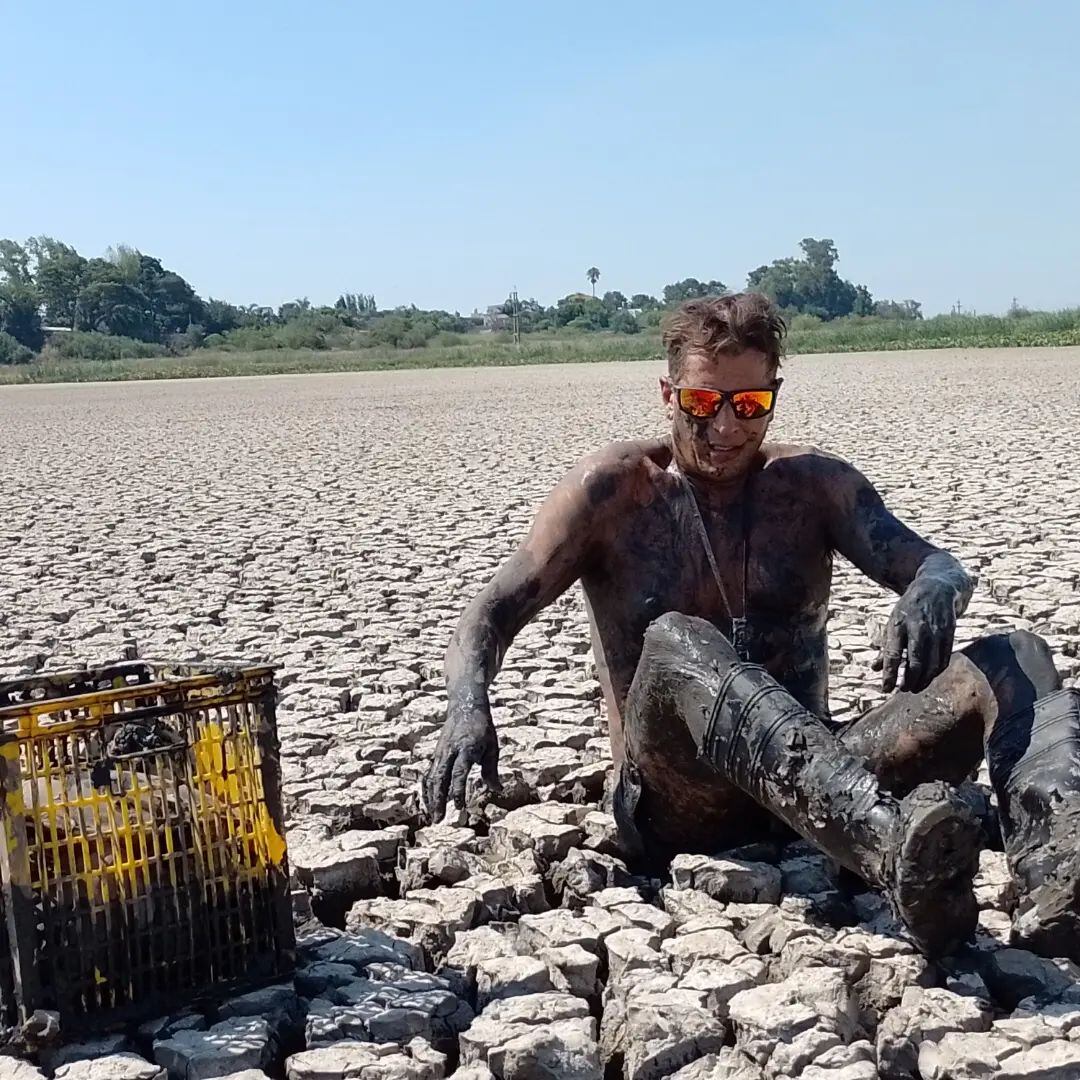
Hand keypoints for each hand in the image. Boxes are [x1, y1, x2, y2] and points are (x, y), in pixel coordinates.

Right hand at [424, 703, 500, 820]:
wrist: (465, 706)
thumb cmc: (482, 727)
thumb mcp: (492, 747)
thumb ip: (492, 770)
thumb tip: (497, 790)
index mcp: (466, 749)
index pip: (459, 773)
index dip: (458, 791)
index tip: (459, 807)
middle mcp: (449, 752)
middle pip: (440, 779)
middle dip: (438, 801)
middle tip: (439, 820)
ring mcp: (440, 753)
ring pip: (431, 778)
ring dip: (431, 799)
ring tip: (433, 816)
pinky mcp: (436, 754)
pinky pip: (429, 774)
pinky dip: (428, 790)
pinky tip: (430, 802)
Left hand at [873, 577, 957, 693]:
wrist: (937, 588)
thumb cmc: (909, 610)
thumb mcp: (893, 623)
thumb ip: (886, 647)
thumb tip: (875, 669)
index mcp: (898, 625)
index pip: (893, 656)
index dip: (889, 675)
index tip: (885, 689)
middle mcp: (918, 628)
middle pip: (915, 663)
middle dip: (909, 681)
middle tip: (903, 690)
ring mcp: (936, 631)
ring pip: (932, 664)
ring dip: (924, 680)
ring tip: (915, 688)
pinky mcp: (950, 634)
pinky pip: (944, 659)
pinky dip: (936, 671)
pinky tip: (929, 676)